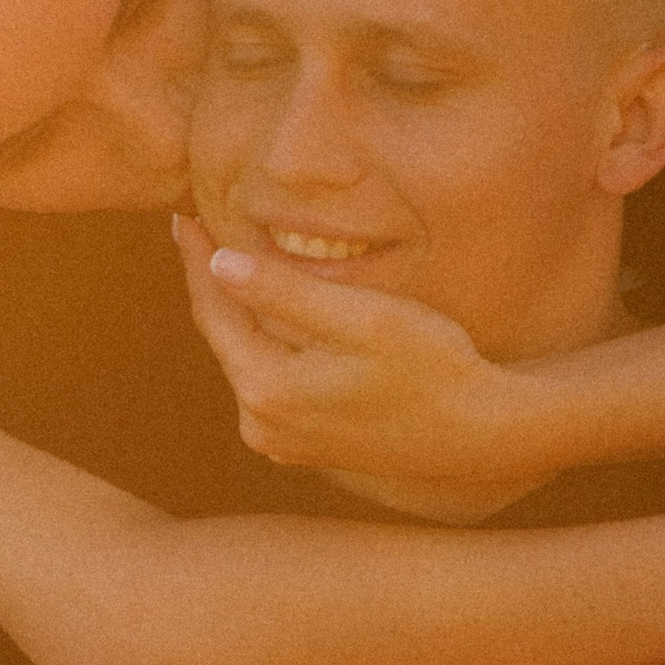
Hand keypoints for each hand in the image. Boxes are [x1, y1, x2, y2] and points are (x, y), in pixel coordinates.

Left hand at [177, 217, 549, 497]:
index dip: (197, 260)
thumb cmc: (431, 367)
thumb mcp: (362, 317)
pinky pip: (272, 383)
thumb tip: (217, 263)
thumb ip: (285, 291)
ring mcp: (283, 442)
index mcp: (267, 389)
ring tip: (227, 270)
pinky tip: (274, 320)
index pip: (214, 312)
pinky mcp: (307, 446)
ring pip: (249, 361)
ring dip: (242, 316)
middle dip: (214, 286)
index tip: (181, 218)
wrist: (482, 435)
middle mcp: (263, 425)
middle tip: (195, 235)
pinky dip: (267, 345)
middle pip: (226, 339)